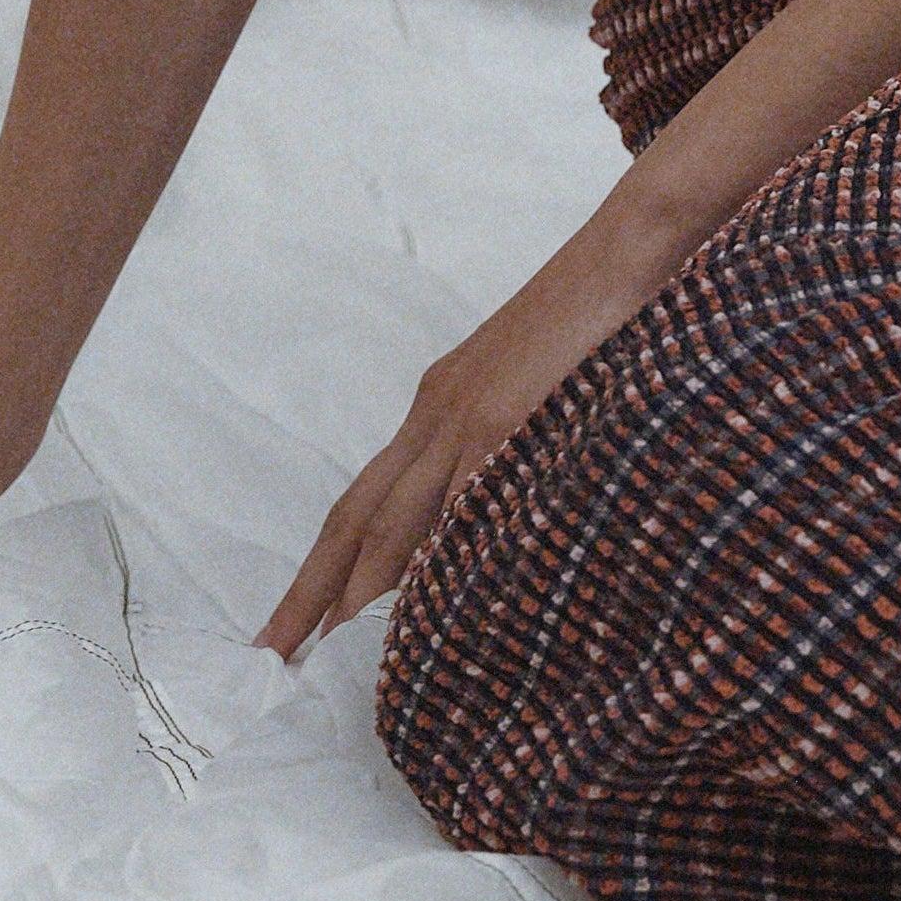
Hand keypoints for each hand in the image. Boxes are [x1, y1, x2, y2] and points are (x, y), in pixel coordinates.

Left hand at [258, 200, 681, 664]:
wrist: (630, 242)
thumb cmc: (597, 312)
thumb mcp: (536, 384)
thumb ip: (510, 442)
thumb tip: (500, 508)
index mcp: (440, 405)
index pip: (366, 499)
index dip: (328, 563)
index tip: (300, 623)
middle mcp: (436, 413)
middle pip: (355, 517)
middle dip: (311, 591)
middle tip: (271, 657)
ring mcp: (468, 416)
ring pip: (392, 518)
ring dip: (357, 588)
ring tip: (327, 652)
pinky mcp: (506, 417)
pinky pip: (461, 502)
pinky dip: (436, 557)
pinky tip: (422, 607)